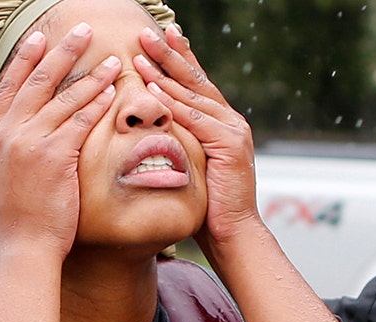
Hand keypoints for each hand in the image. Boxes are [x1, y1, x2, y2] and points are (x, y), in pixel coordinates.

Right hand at [0, 23, 118, 259]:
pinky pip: (81, 121)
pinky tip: (114, 92)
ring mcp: (31, 142)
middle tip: (82, 30)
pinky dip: (98, 104)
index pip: (9, 87)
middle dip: (62, 51)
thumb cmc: (9, 220)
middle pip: (38, 81)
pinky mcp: (56, 155)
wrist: (22, 248)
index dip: (25, 59)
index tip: (39, 38)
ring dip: (92, 75)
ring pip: (65, 98)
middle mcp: (8, 133)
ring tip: (113, 61)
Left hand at [133, 25, 258, 247]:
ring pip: (193, 94)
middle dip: (170, 54)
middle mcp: (231, 121)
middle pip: (196, 80)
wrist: (231, 235)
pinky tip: (153, 87)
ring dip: (165, 70)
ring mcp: (233, 131)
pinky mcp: (229, 145)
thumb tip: (150, 132)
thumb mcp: (188, 168)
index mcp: (222, 124)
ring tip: (142, 51)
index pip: (197, 84)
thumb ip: (177, 145)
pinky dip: (173, 102)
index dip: (179, 58)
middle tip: (147, 31)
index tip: (160, 36)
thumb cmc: (204, 209)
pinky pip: (194, 119)